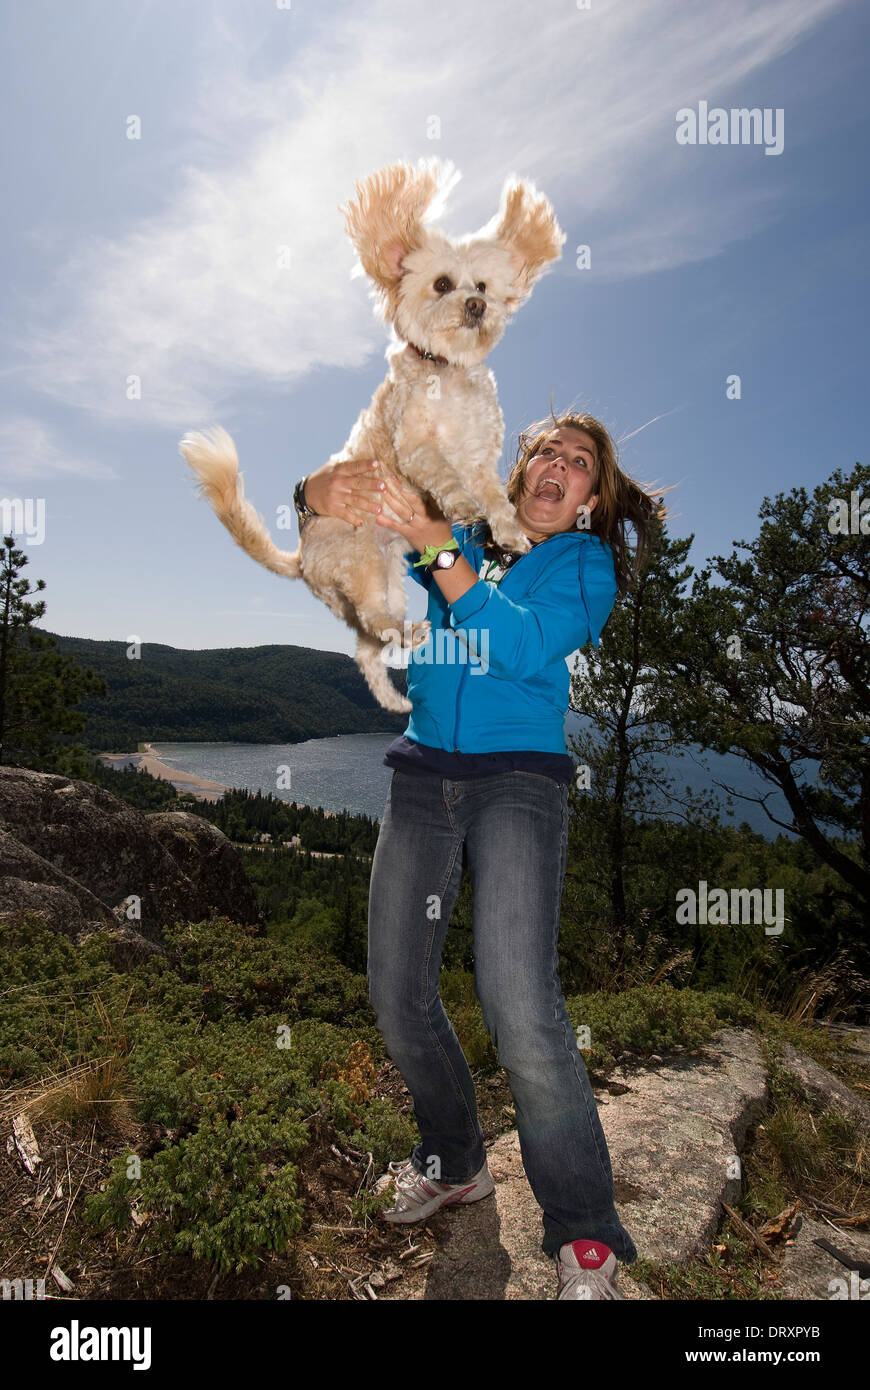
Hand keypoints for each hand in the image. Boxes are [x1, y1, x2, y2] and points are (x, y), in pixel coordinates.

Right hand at [303, 455, 421, 527]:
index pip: (355, 467)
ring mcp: (336, 496)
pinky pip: (345, 514)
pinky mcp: (333, 508)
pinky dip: (354, 519)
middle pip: (358, 483)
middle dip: (372, 485)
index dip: (366, 465)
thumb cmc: (322, 478)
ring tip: (379, 509)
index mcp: (340, 471)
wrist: (306, 493)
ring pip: (355, 500)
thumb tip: (352, 446)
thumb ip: (344, 462)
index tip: (377, 463)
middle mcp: (338, 483)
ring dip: (368, 505)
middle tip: (384, 486)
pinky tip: (362, 522)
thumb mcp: (331, 467)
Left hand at [373, 478, 453, 554]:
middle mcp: (424, 517)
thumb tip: (436, 489)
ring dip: (392, 501)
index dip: (414, 484)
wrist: (440, 551)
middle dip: (401, 489)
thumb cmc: (443, 531)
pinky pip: (396, 526)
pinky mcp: (408, 533)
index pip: (424, 495)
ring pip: (402, 511)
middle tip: (390, 479)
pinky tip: (377, 517)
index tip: (405, 475)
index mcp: (434, 510)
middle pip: (412, 500)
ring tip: (382, 491)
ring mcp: (415, 525)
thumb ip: (439, 504)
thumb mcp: (445, 516)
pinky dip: (386, 522)